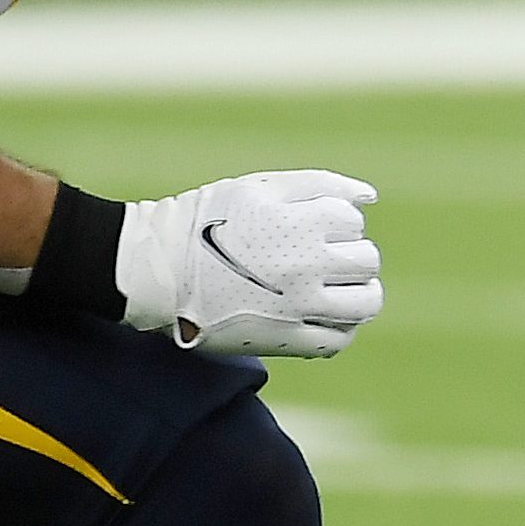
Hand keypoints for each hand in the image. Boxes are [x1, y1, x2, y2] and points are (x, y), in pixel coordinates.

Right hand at [116, 171, 381, 358]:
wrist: (155, 271)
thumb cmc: (204, 222)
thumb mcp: (258, 188)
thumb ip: (319, 185)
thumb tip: (369, 197)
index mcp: (300, 225)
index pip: (351, 220)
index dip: (334, 221)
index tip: (309, 227)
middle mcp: (306, 266)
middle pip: (366, 260)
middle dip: (349, 255)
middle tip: (320, 259)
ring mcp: (298, 307)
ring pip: (365, 304)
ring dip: (359, 293)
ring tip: (336, 289)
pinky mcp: (285, 340)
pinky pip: (337, 340)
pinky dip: (340, 329)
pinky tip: (322, 316)